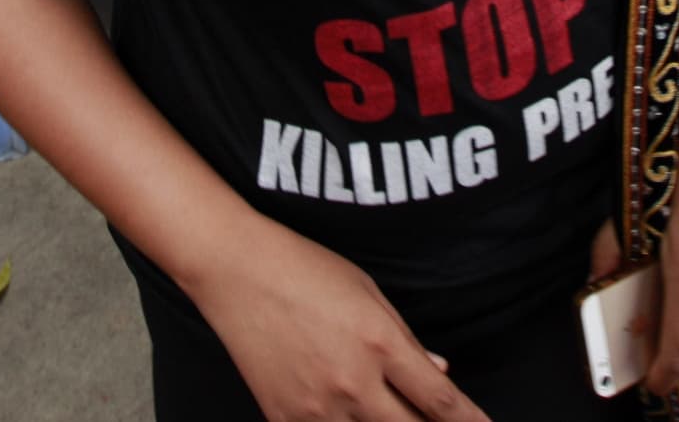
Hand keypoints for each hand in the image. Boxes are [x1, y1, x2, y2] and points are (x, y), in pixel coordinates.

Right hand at [186, 214, 490, 421]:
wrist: (238, 271)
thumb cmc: (307, 271)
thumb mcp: (370, 294)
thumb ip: (406, 342)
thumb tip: (439, 373)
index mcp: (380, 345)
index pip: (440, 402)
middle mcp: (352, 383)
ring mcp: (315, 408)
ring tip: (397, 415)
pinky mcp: (283, 418)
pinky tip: (351, 415)